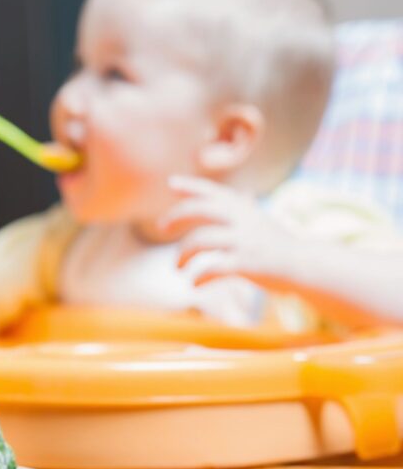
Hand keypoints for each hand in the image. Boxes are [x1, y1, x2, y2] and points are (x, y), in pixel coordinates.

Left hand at [161, 176, 303, 291]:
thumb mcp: (264, 221)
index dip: (191, 185)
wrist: (306, 266)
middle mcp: (243, 220)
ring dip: (182, 255)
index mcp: (244, 209)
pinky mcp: (246, 264)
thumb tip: (244, 192)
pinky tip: (194, 285)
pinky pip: (212, 269)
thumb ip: (248, 208)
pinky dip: (198, 279)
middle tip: (161, 228)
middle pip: (199, 209)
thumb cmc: (281, 245)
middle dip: (175, 217)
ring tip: (177, 268)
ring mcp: (244, 241)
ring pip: (199, 241)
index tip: (170, 182)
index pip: (213, 191)